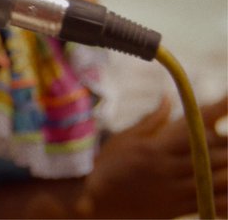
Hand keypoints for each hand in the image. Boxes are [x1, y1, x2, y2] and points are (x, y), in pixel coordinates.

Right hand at [78, 94, 227, 217]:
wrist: (93, 201)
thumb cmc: (105, 166)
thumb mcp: (124, 139)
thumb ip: (151, 120)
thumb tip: (167, 98)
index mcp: (156, 147)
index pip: (194, 126)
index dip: (217, 110)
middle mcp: (168, 168)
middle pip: (212, 153)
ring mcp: (175, 190)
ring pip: (218, 179)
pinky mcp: (178, 209)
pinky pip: (212, 205)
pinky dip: (226, 199)